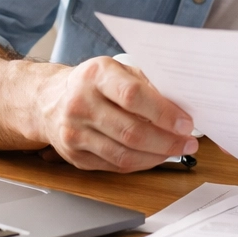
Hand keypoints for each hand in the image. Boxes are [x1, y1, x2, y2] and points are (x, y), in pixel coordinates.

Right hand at [32, 56, 196, 172]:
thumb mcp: (117, 70)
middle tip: (188, 143)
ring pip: (124, 155)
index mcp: (95, 75)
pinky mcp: (74, 156)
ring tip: (176, 151)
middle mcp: (80, 104)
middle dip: (167, 141)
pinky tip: (154, 156)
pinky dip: (140, 164)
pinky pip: (115, 166)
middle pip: (131, 131)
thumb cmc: (92, 84)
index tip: (186, 123)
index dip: (163, 113)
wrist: (49, 101)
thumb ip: (146, 84)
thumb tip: (179, 106)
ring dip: (157, 156)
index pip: (133, 96)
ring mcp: (74, 133)